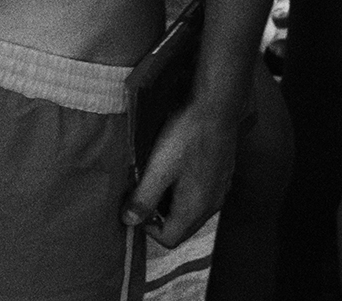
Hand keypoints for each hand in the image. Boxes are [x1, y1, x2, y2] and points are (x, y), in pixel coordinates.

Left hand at [124, 97, 238, 245]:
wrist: (215, 110)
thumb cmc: (185, 138)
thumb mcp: (158, 168)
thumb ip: (144, 198)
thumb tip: (129, 221)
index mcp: (196, 208)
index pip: (169, 239)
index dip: (147, 228)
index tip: (133, 204)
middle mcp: (212, 205)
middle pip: (181, 227)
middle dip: (157, 216)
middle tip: (140, 189)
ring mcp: (219, 191)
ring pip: (189, 212)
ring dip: (168, 202)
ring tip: (153, 176)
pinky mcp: (220, 177)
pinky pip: (198, 196)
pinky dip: (181, 191)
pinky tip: (171, 168)